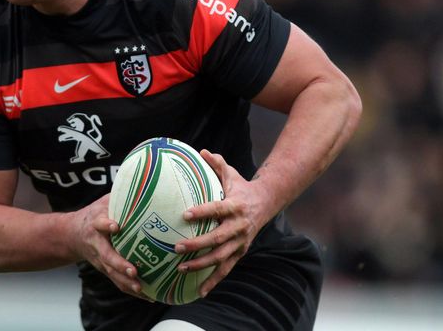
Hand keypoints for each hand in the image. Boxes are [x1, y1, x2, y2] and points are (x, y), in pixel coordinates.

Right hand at [68, 193, 148, 299]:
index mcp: (95, 224)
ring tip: (142, 288)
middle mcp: (96, 244)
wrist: (70, 235)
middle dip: (119, 264)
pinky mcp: (105, 269)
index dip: (106, 224)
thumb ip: (119, 195)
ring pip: (112, 273)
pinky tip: (149, 296)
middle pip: (107, 255)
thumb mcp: (102, 201)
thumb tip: (143, 180)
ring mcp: (100, 259)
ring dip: (126, 282)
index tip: (116, 226)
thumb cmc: (94, 214)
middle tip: (133, 271)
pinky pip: (118, 281)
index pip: (99, 223)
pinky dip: (132, 290)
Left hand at [174, 150, 272, 297]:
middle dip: (196, 244)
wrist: (266, 203)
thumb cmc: (241, 187)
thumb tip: (200, 151)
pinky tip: (199, 291)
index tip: (184, 214)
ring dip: (200, 264)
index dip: (202, 212)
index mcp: (235, 206)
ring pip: (220, 257)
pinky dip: (213, 281)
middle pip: (216, 238)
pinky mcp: (240, 253)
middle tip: (176, 247)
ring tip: (180, 268)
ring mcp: (240, 242)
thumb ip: (216, 163)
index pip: (217, 209)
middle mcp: (239, 226)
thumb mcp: (231, 173)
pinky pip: (225, 269)